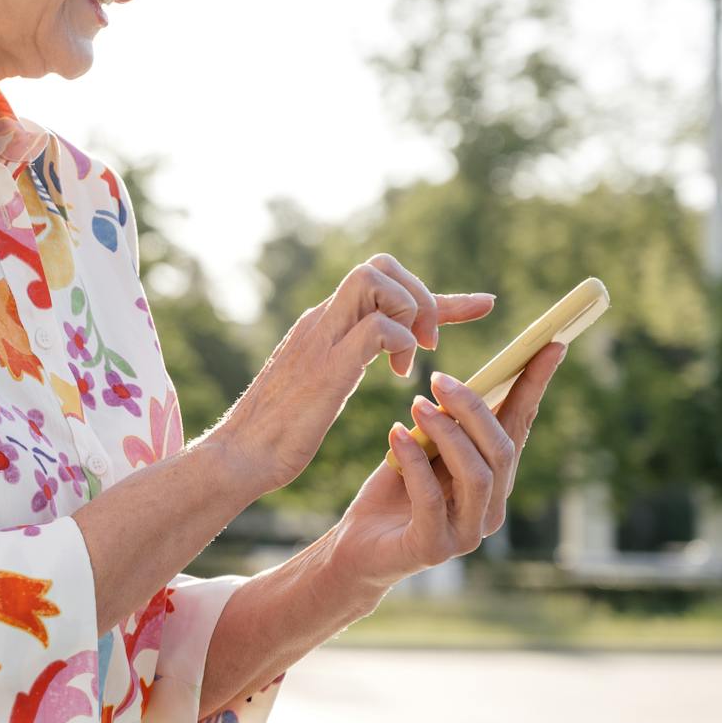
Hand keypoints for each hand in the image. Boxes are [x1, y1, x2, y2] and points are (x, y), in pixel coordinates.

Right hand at [212, 254, 495, 496]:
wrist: (239, 458)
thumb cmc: (276, 435)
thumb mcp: (318, 386)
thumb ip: (342, 361)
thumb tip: (370, 356)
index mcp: (322, 326)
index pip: (382, 283)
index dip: (437, 293)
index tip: (482, 305)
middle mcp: (322, 321)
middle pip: (379, 264)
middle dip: (421, 294)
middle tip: (430, 343)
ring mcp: (321, 338)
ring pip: (376, 278)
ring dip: (411, 311)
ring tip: (415, 355)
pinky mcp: (327, 366)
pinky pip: (377, 326)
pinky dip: (399, 343)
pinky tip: (397, 375)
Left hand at [331, 338, 569, 589]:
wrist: (355, 550)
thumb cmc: (392, 495)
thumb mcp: (422, 451)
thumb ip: (447, 429)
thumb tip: (462, 384)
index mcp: (493, 482)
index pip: (519, 429)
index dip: (533, 388)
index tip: (548, 345)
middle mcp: (489, 510)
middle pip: (501, 451)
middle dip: (475, 409)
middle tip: (440, 378)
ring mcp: (466, 533)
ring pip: (477, 474)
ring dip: (448, 433)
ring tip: (417, 404)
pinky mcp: (433, 548)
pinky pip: (431, 498)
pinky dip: (414, 462)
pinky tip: (395, 435)